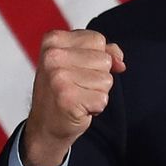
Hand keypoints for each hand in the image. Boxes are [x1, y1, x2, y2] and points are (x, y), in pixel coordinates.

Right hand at [22, 29, 125, 165]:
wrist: (45, 125)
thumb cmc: (62, 91)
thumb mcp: (76, 62)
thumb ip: (102, 52)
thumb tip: (120, 62)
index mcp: (53, 40)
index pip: (97, 39)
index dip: (95, 58)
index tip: (76, 70)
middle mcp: (53, 56)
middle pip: (104, 60)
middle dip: (97, 76)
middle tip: (76, 86)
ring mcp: (58, 77)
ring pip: (106, 80)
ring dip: (97, 92)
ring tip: (77, 96)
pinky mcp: (67, 98)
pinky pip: (103, 99)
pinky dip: (95, 107)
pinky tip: (78, 108)